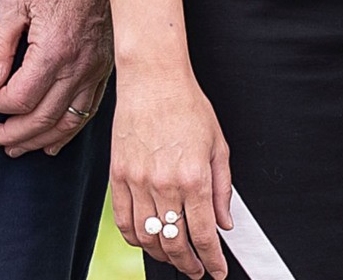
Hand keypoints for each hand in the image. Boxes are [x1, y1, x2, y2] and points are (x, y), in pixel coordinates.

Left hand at [0, 0, 114, 155]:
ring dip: (38, 140)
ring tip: (14, 148)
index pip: (19, 98)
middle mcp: (78, 67)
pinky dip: (69, 131)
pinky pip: (89, 110)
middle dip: (11, 134)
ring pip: (67, 122)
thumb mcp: (11, 1)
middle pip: (42, 119)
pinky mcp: (105, 67)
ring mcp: (96, 69)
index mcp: (53, 51)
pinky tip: (52, 141)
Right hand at [107, 65, 234, 278]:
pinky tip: (146, 240)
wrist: (153, 81)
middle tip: (197, 270)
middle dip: (188, 264)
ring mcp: (137, 181)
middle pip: (174, 242)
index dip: (211, 260)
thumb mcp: (219, 146)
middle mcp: (164, 184)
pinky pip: (123, 220)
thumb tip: (224, 223)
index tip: (216, 271)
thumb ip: (222, 189)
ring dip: (162, 255)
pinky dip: (134, 238)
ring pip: (147, 237)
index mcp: (194, 178)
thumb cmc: (188, 106)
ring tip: (174, 257)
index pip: (203, 235)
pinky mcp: (118, 176)